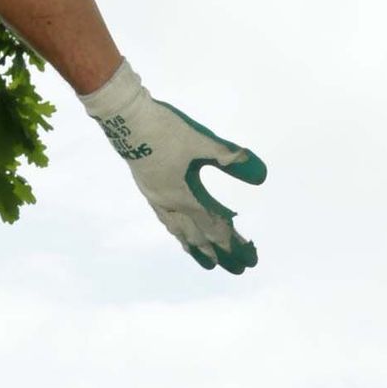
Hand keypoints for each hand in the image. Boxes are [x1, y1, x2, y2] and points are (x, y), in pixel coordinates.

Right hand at [82, 62, 265, 274]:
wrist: (125, 118)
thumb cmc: (165, 129)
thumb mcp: (201, 141)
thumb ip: (229, 158)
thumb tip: (261, 174)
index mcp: (185, 196)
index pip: (215, 226)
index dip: (234, 243)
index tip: (250, 257)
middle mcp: (170, 204)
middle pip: (199, 237)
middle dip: (220, 254)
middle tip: (238, 269)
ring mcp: (157, 199)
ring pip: (179, 232)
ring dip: (197, 248)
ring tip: (208, 262)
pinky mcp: (148, 189)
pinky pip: (166, 220)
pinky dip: (178, 232)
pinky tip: (178, 231)